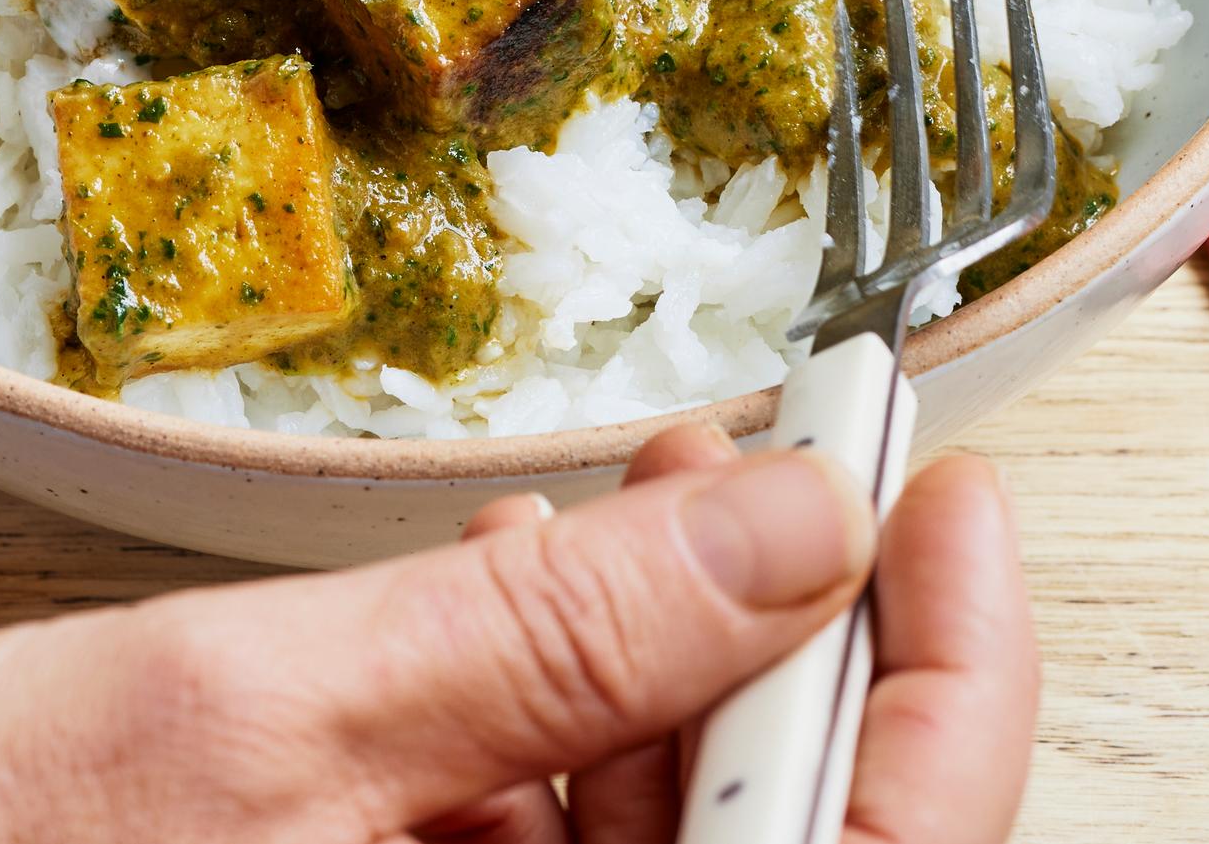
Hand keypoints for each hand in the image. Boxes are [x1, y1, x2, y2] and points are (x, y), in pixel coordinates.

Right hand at [0, 430, 1037, 843]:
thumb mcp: (253, 722)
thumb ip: (544, 636)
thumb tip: (785, 522)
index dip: (956, 681)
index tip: (946, 499)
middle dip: (789, 647)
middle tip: (767, 457)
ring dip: (663, 687)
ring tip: (618, 508)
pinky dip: (549, 750)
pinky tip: (504, 620)